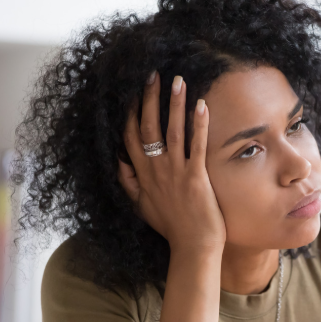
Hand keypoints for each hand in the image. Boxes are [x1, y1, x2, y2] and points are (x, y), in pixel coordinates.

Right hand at [118, 72, 225, 252]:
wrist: (192, 247)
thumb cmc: (171, 227)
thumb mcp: (141, 206)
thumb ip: (129, 183)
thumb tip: (119, 164)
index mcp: (142, 175)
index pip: (130, 137)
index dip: (131, 112)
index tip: (133, 91)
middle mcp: (155, 170)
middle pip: (148, 127)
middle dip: (149, 98)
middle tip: (153, 73)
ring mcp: (175, 173)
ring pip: (171, 131)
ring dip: (174, 103)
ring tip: (178, 79)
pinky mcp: (196, 178)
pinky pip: (197, 146)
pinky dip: (198, 125)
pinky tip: (202, 105)